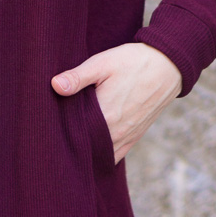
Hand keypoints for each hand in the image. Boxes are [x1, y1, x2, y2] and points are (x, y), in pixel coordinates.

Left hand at [51, 42, 182, 163]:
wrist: (167, 66)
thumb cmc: (133, 62)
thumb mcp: (102, 63)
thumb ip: (78, 77)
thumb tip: (54, 86)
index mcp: (106, 116)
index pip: (74, 134)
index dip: (60, 131)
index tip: (48, 125)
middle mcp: (116, 133)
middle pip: (86, 147)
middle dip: (71, 142)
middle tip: (54, 132)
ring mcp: (127, 137)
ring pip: (100, 154)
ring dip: (87, 149)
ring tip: (71, 137)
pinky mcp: (135, 137)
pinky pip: (114, 154)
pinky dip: (101, 152)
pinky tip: (91, 143)